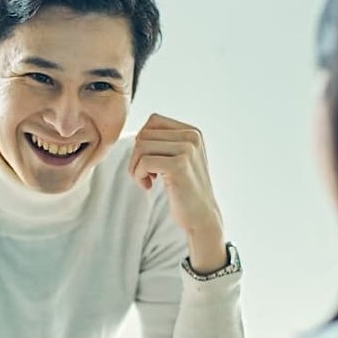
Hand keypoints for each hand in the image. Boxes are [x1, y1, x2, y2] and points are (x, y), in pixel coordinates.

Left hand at [128, 114, 227, 272]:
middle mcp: (192, 137)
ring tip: (147, 181)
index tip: (149, 162)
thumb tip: (138, 132)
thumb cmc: (185, 190)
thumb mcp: (179, 159)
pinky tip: (148, 187)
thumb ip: (164, 142)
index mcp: (192, 132)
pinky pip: (144, 162)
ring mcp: (187, 150)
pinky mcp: (179, 166)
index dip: (143, 141)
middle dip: (136, 156)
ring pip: (141, 146)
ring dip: (136, 167)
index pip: (153, 121)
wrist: (201, 217)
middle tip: (145, 175)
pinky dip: (139, 176)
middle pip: (144, 134)